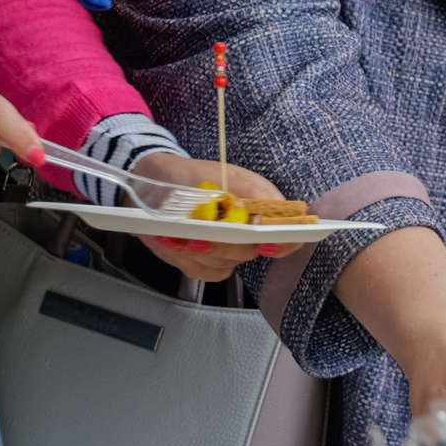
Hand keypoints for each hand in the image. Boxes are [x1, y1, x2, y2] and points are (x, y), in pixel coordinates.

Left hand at [130, 153, 303, 281]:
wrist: (157, 184)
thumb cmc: (193, 175)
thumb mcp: (224, 174)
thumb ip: (252, 192)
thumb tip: (272, 211)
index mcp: (263, 208)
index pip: (288, 234)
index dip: (282, 242)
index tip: (263, 244)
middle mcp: (250, 232)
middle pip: (251, 251)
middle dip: (223, 244)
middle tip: (199, 234)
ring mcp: (229, 250)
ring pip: (225, 264)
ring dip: (198, 250)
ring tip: (177, 232)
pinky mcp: (207, 262)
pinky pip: (205, 271)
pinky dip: (186, 258)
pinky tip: (174, 241)